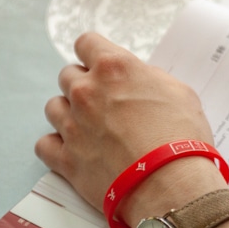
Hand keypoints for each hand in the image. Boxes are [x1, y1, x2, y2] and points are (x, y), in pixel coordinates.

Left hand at [36, 33, 225, 227]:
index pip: (87, 43)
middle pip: (68, 75)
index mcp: (114, 68)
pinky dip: (57, 145)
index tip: (101, 64)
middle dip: (85, 85)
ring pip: (53, 107)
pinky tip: (76, 149)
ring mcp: (72, 125)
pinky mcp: (66, 159)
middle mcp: (86, 92)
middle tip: (106, 102)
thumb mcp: (181, 93)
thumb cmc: (183, 138)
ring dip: (69, 113)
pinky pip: (45, 144)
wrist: (173, 184)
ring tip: (92, 128)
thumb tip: (140, 80)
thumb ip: (152, 79)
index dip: (95, 53)